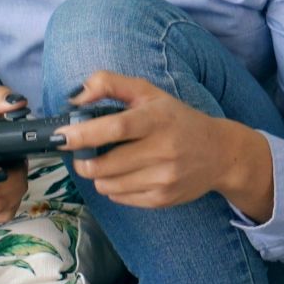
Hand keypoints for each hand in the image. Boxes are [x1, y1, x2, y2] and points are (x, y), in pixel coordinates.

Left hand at [51, 70, 274, 216]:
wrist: (220, 154)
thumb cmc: (177, 119)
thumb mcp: (148, 93)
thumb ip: (109, 84)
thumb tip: (74, 99)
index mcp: (157, 119)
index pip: (116, 128)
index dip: (83, 134)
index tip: (62, 137)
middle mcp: (163, 151)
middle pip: (103, 165)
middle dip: (83, 160)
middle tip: (83, 152)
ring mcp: (164, 178)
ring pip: (107, 185)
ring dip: (99, 175)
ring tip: (110, 162)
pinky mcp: (163, 199)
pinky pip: (120, 198)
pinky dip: (115, 187)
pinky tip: (128, 174)